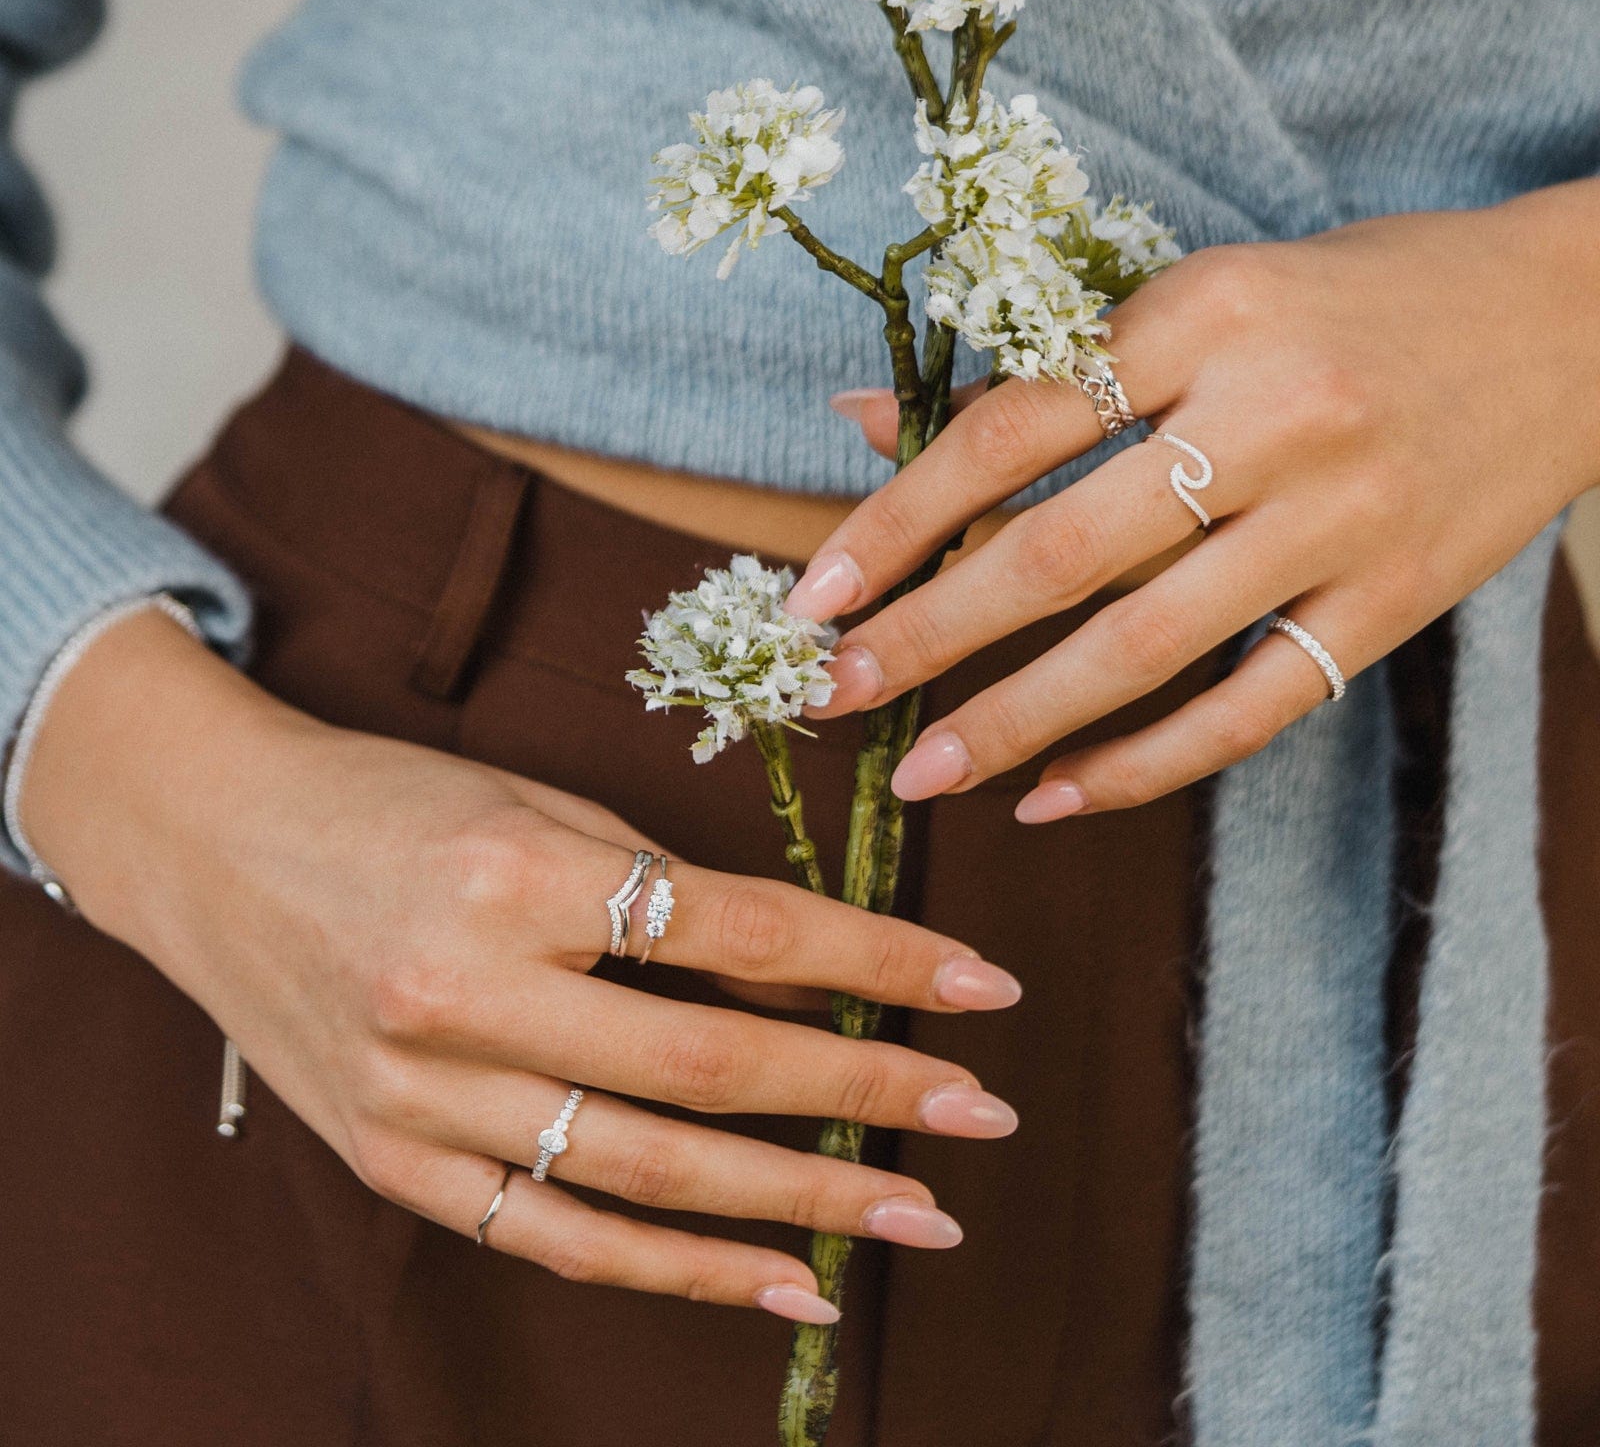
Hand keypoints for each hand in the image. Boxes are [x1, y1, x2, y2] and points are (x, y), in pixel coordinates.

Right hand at [22, 612, 1023, 1322]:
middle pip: (710, 1067)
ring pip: (647, 1176)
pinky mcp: (394, 1164)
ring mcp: (421, 1096)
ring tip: (916, 1214)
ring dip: (800, 1203)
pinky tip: (784, 1284)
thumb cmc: (396, 801)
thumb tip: (817, 985)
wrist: (215, 845)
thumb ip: (671, 896)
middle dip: (865, 1094)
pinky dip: (681, 1274)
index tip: (983, 983)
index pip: (743, 929)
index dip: (879, 958)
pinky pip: (558, 1237)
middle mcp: (466, 992)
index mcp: (516, 872)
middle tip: (981, 1113)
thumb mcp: (543, 807)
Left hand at [789, 185, 1599, 819]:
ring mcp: (1343, 519)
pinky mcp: (1396, 601)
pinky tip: (1060, 797)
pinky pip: (1253, 705)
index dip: (900, 517)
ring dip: (1020, 721)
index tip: (814, 591)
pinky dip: (1148, 762)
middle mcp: (1273, 415)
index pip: (1014, 428)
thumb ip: (1046, 364)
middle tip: (835, 696)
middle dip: (933, 637)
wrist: (1571, 320)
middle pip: (1066, 551)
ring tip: (929, 772)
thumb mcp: (1201, 289)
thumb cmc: (1354, 295)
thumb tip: (860, 416)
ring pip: (1149, 645)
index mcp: (1205, 311)